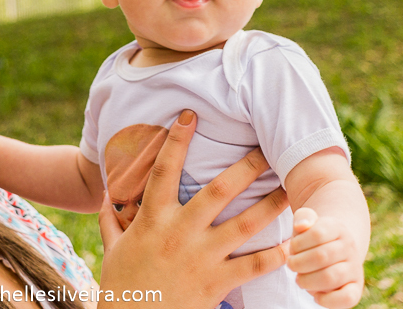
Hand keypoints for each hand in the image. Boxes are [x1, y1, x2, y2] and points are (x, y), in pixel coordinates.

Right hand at [97, 110, 290, 308]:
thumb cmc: (123, 286)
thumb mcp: (114, 249)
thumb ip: (112, 220)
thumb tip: (108, 196)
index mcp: (153, 219)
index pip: (164, 170)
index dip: (176, 140)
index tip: (189, 116)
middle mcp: (180, 232)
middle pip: (218, 191)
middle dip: (245, 168)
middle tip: (265, 150)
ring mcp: (201, 257)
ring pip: (245, 224)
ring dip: (271, 205)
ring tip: (291, 189)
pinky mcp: (217, 283)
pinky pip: (254, 266)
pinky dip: (276, 254)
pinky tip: (294, 242)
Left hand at [287, 208, 363, 308]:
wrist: (334, 248)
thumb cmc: (312, 237)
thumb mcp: (306, 222)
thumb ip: (303, 217)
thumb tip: (302, 226)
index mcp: (337, 228)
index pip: (317, 234)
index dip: (298, 244)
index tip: (292, 249)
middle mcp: (350, 247)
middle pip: (322, 257)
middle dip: (299, 263)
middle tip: (292, 265)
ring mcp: (355, 268)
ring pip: (331, 277)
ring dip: (308, 281)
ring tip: (300, 279)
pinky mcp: (356, 288)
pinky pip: (348, 298)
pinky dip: (328, 300)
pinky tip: (315, 295)